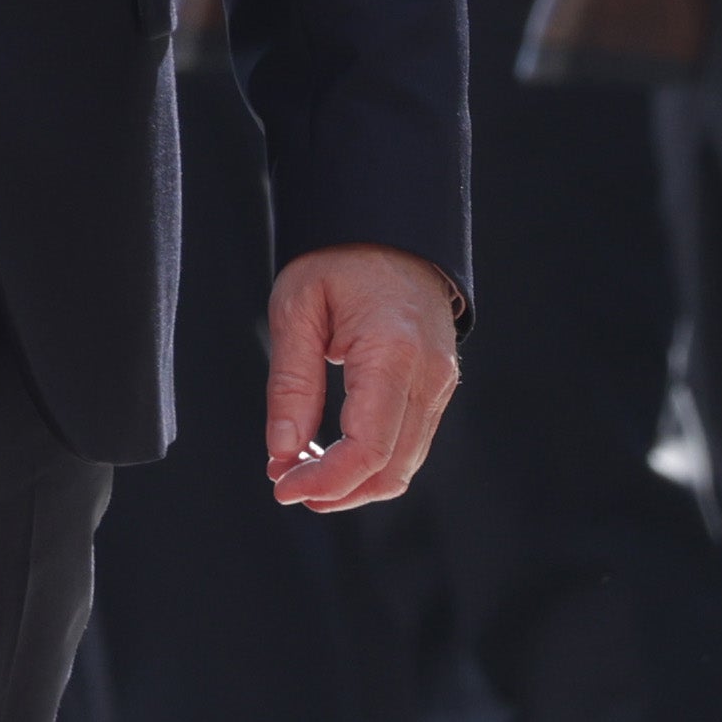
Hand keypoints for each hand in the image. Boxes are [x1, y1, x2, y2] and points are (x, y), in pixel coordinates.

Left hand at [262, 241, 459, 511]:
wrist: (394, 230)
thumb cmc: (339, 261)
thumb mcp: (297, 309)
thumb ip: (291, 385)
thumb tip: (282, 455)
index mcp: (392, 353)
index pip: (367, 450)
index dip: (324, 481)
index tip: (281, 487)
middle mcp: (428, 377)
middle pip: (389, 470)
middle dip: (334, 491)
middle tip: (283, 482)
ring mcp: (440, 386)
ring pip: (402, 467)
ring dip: (351, 483)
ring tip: (298, 468)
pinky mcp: (437, 390)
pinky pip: (407, 445)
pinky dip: (368, 463)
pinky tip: (326, 451)